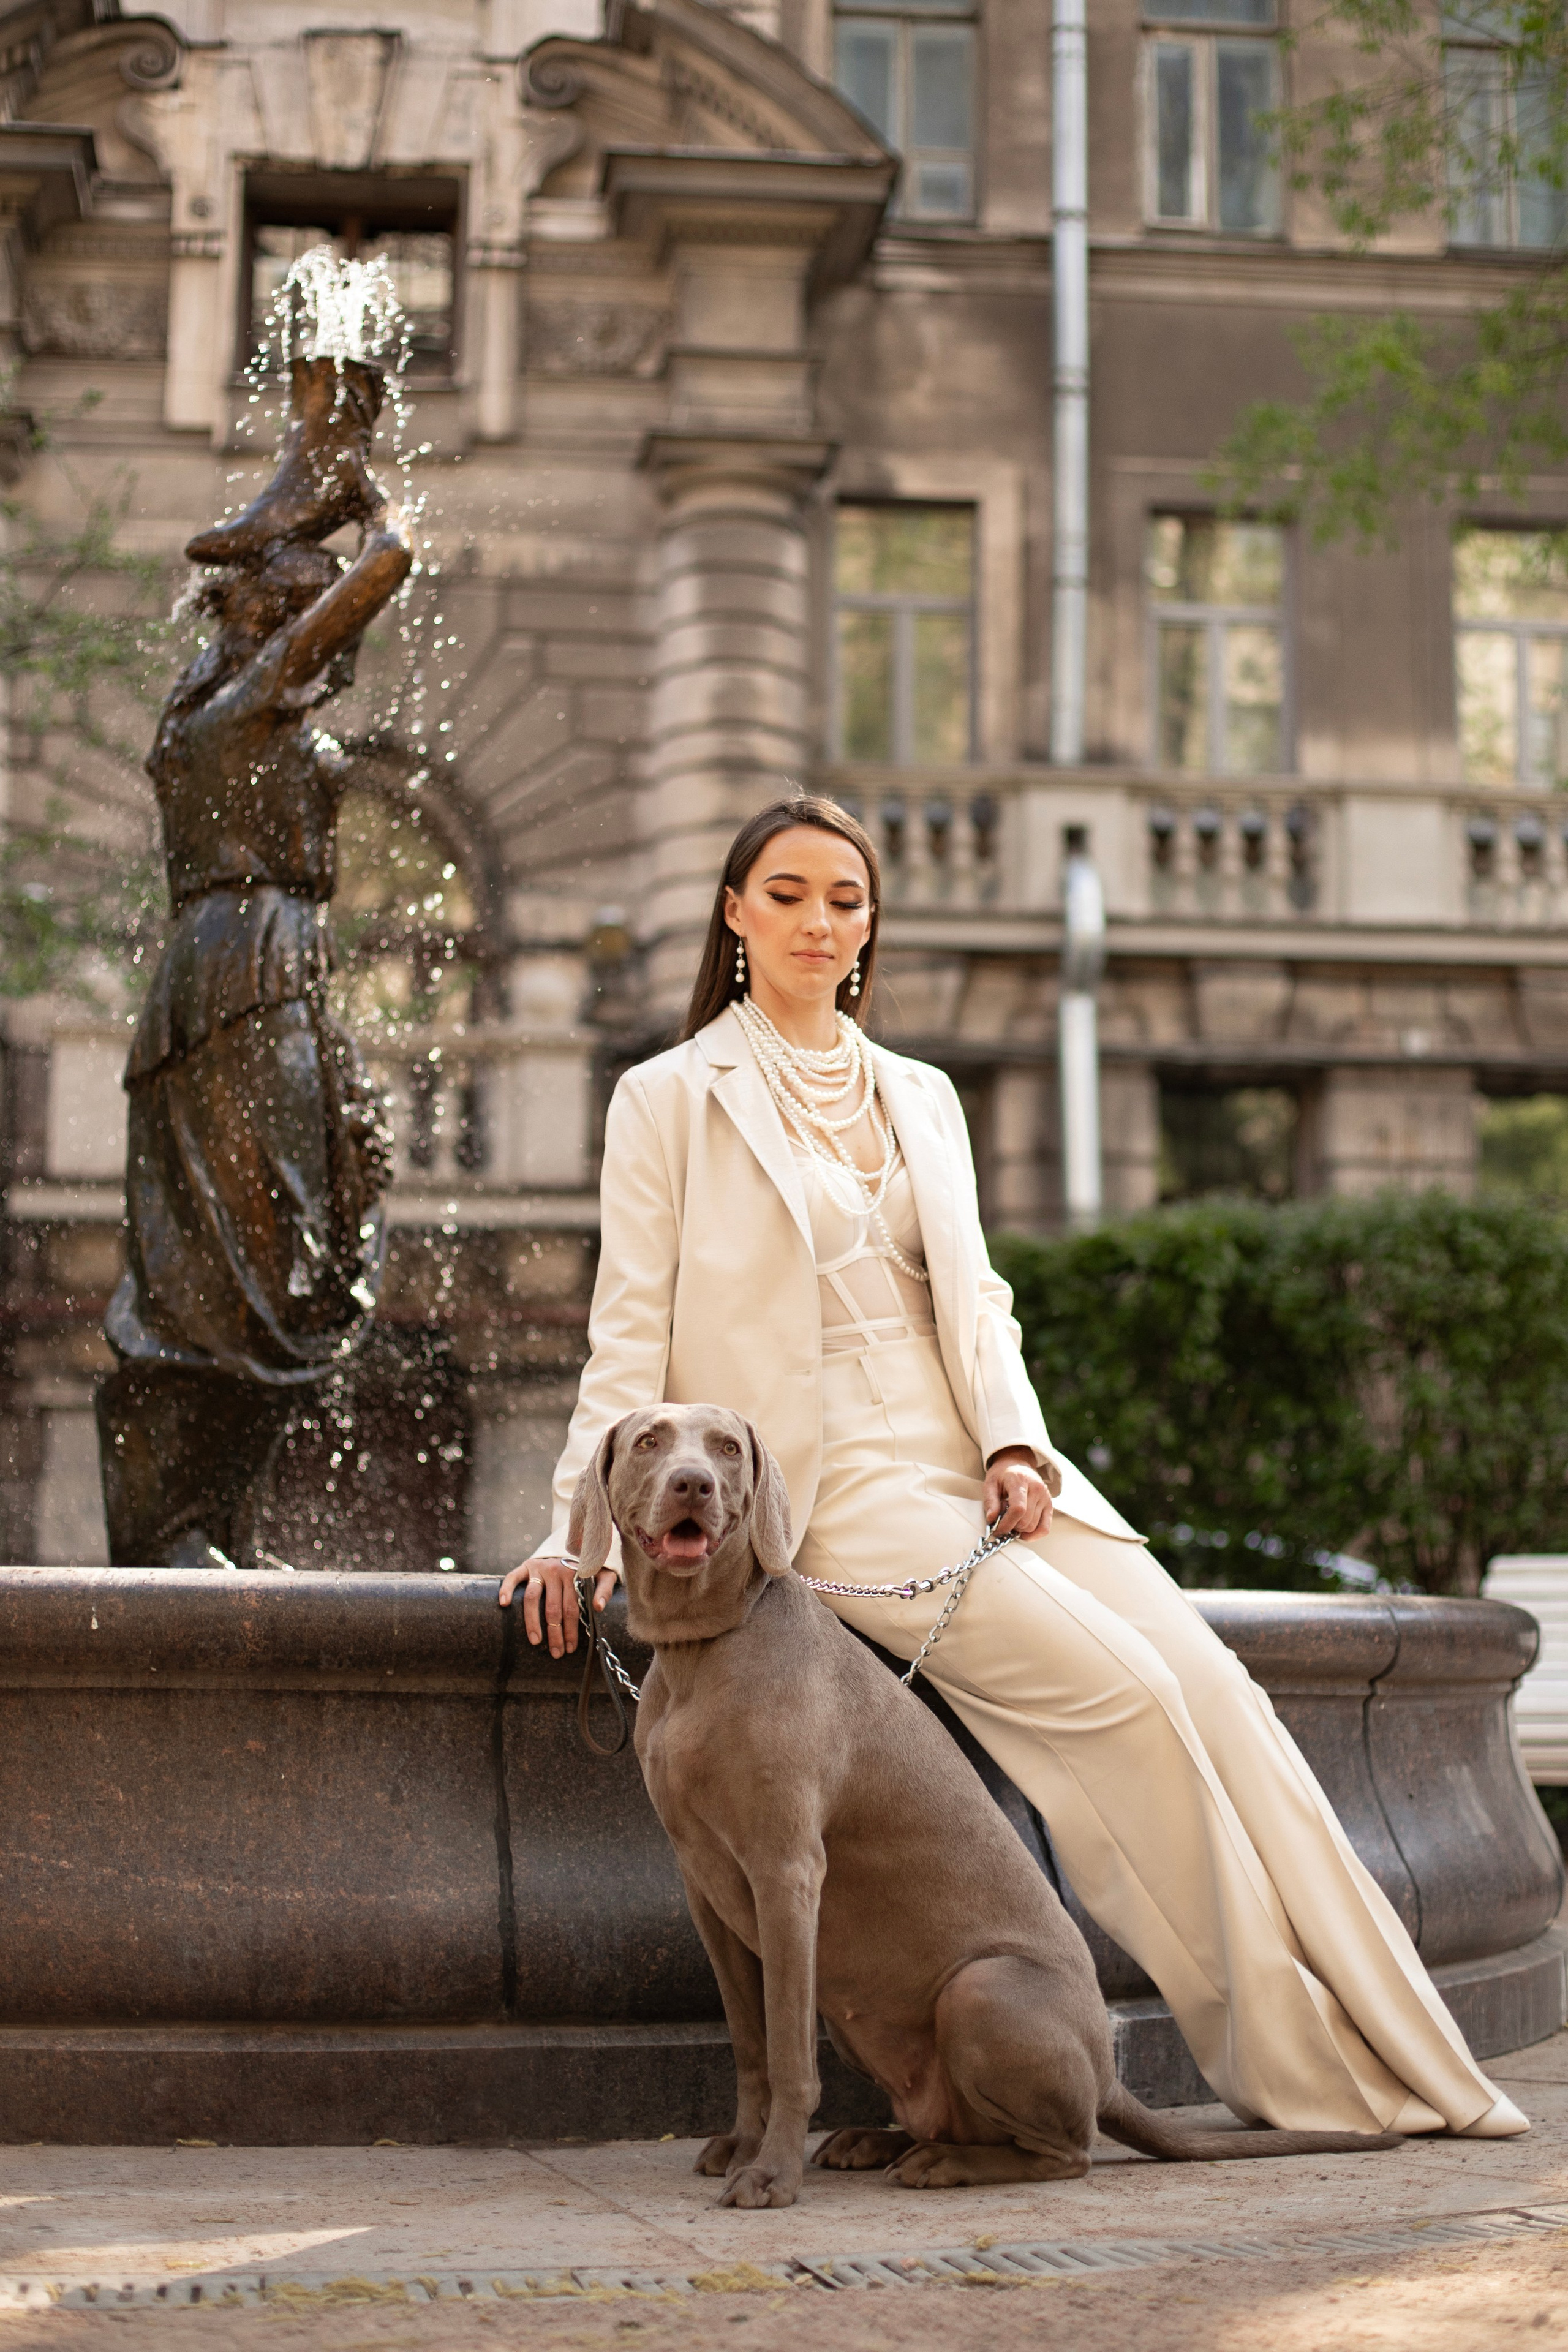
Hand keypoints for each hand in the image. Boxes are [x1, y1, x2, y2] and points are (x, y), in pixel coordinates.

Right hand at [497, 1554, 616, 1656]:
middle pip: (553, 1607)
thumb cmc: (586, 1570)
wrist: (572, 1546)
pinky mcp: (525, 1566)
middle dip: (555, 1633)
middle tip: (556, 1652)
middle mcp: (556, 1570)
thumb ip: (604, 1589)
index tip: (570, 1648)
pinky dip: (506, 1589)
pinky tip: (504, 1604)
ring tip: (535, 1641)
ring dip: (533, 1622)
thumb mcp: (602, 1575)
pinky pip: (513, 1577)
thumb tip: (598, 1608)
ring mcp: (539, 1568)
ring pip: (532, 1597)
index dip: (571, 1629)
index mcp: (575, 1574)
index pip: (572, 1607)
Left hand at [983, 1447, 1052, 1541]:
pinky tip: (1023, 1532)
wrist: (1018, 1464)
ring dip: (1020, 1529)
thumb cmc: (1003, 1474)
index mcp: (1021, 1481)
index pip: (1018, 1509)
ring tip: (1012, 1518)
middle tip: (1002, 1520)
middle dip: (1011, 1527)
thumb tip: (991, 1519)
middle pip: (1025, 1521)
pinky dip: (1033, 1534)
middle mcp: (1037, 1488)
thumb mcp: (990, 1483)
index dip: (1007, 1524)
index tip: (997, 1529)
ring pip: (1033, 1526)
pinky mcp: (1050, 1505)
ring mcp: (1045, 1497)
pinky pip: (1045, 1528)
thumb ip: (990, 1501)